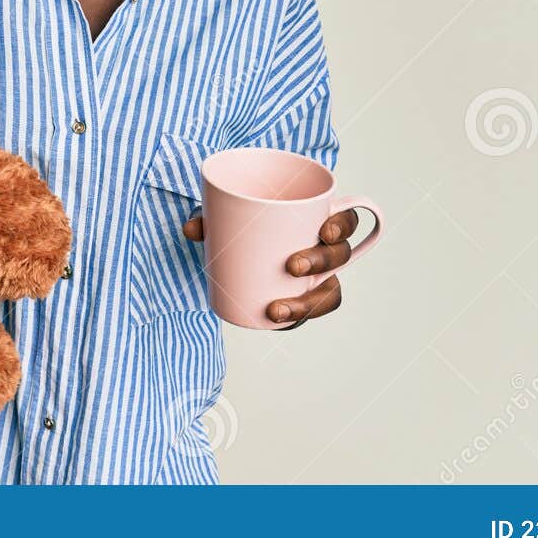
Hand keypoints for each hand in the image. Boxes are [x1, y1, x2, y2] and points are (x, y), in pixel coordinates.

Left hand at [182, 207, 359, 328]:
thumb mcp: (231, 216)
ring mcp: (317, 278)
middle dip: (321, 261)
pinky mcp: (302, 299)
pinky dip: (295, 317)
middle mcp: (324, 250)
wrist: (241, 252)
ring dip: (307, 304)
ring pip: (328, 292)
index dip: (342, 225)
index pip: (345, 220)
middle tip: (292, 265)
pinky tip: (274, 320)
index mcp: (316, 221)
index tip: (324, 230)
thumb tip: (192, 230)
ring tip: (276, 310)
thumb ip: (213, 219)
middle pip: (339, 255)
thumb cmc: (245, 226)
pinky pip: (308, 312)